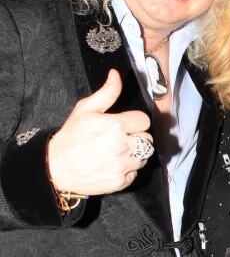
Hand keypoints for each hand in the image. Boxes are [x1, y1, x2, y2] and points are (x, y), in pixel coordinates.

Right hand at [47, 69, 152, 194]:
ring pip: (144, 156)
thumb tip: (116, 74)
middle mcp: (122, 146)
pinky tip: (113, 164)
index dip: (134, 121)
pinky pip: (135, 173)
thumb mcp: (85, 109)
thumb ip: (107, 92)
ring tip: (117, 151)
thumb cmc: (70, 136)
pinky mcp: (120, 182)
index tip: (124, 124)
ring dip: (135, 153)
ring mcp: (122, 166)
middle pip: (147, 139)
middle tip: (119, 138)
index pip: (144, 120)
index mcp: (116, 126)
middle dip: (136, 137)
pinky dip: (128, 170)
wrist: (54, 167)